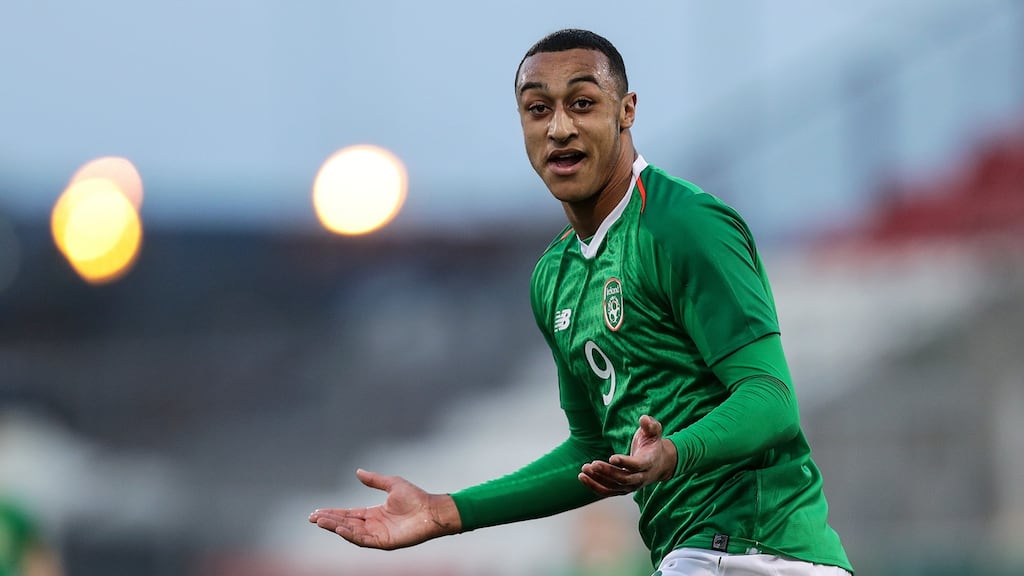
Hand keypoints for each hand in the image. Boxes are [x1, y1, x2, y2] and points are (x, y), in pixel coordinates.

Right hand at [308, 469, 461, 549]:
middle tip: (312, 518)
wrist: (431, 510)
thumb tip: (357, 471)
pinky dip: (350, 534)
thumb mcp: (392, 484)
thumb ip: (374, 480)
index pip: (348, 514)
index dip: (332, 513)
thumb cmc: (416, 498)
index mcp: (374, 513)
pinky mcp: (384, 542)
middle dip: (328, 520)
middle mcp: (373, 525)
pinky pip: (363, 540)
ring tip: (321, 521)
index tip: (317, 511)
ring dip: (335, 527)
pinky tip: (340, 528)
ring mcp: (378, 534)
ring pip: (351, 532)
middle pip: (346, 523)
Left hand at [578, 415, 677, 496]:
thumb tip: (643, 419)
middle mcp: (641, 478)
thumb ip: (650, 425)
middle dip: (607, 472)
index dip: (625, 462)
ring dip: (598, 479)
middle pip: (623, 478)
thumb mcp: (654, 432)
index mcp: (649, 462)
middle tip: (593, 464)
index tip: (611, 457)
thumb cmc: (652, 444)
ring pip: (613, 487)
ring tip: (584, 469)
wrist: (659, 464)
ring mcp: (631, 486)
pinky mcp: (622, 489)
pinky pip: (607, 491)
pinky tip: (583, 477)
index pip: (637, 465)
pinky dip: (594, 486)